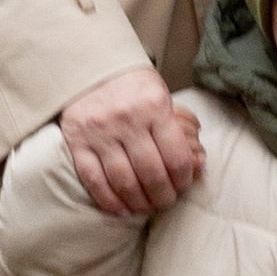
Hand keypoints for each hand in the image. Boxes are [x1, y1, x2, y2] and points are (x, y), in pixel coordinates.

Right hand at [58, 65, 203, 217]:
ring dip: (139, 202)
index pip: (177, 157)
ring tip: (146, 207)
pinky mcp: (77, 142)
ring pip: (124, 181)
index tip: (183, 185)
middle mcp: (127, 120)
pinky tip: (121, 210)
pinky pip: (94, 180)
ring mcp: (100, 132)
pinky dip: (109, 200)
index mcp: (155, 107)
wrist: (89, 66)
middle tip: (166, 202)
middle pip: (152, 174)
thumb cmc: (131, 85)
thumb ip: (180, 129)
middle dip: (163, 196)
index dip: (184, 179)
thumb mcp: (161, 96)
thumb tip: (200, 165)